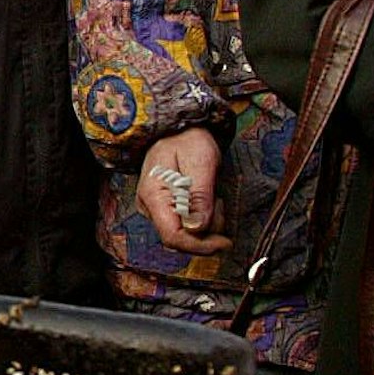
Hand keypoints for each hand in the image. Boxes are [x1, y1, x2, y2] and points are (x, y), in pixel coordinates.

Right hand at [138, 126, 229, 252]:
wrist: (177, 129)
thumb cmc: (188, 140)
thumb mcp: (201, 162)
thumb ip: (200, 197)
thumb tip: (198, 229)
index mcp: (154, 196)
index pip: (173, 236)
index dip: (200, 245)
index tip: (224, 242)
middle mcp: (149, 207)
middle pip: (179, 239)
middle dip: (207, 233)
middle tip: (221, 205)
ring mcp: (155, 209)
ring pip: (184, 235)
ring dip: (206, 225)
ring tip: (215, 199)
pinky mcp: (163, 209)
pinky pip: (183, 226)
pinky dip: (201, 220)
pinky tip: (207, 202)